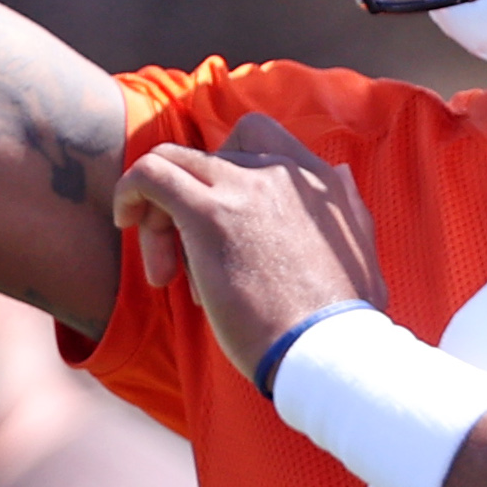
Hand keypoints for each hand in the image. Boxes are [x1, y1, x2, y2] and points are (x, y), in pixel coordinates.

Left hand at [112, 114, 387, 380]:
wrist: (328, 349)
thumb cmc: (344, 321)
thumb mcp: (362, 253)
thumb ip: (349, 208)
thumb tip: (337, 173)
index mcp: (317, 178)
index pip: (254, 136)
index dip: (223, 170)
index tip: (218, 219)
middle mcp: (279, 172)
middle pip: (208, 159)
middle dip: (188, 206)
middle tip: (182, 266)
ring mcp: (243, 189)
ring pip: (174, 165)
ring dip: (158, 211)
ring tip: (163, 269)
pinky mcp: (209, 216)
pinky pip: (150, 175)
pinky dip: (129, 191)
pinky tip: (124, 221)